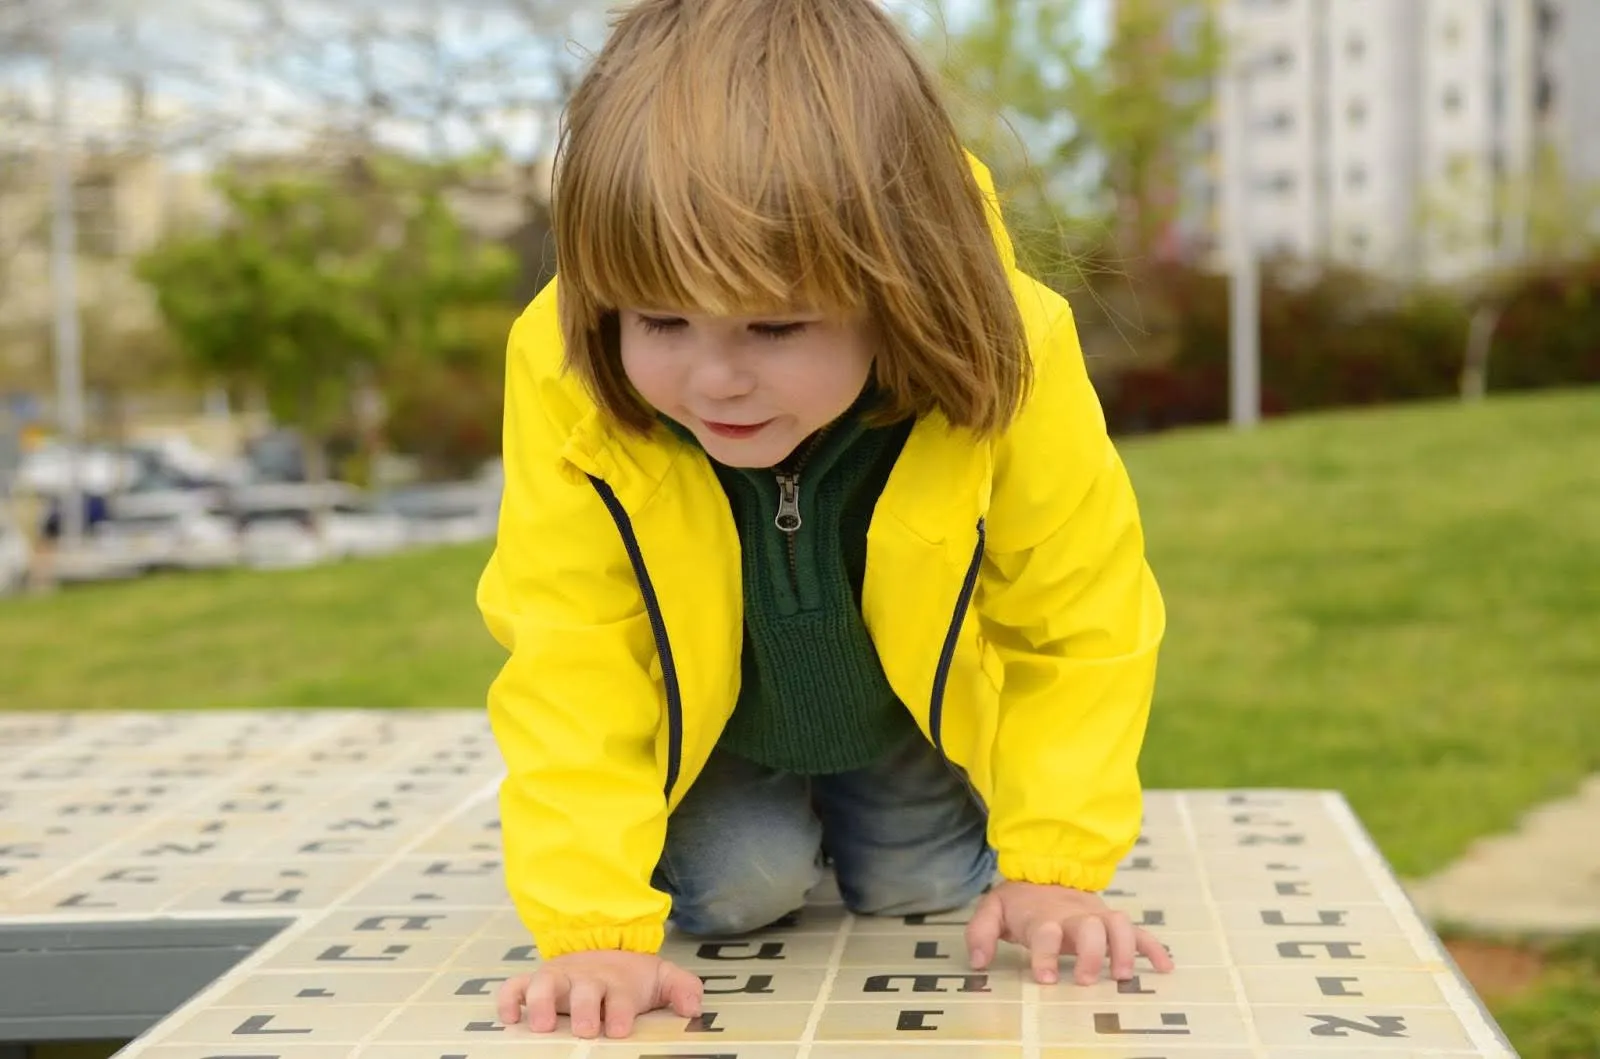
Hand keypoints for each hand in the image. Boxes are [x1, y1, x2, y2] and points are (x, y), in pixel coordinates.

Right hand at [496, 950, 702, 1038]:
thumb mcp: (661, 978)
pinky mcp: (535, 982)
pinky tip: (508, 1016)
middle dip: (583, 1009)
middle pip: (583, 991)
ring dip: (540, 1003)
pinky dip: (508, 999)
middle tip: (585, 1029)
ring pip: (545, 985)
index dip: (620, 1011)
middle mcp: (587, 981)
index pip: (621, 996)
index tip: (619, 1028)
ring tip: (539, 1026)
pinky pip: (515, 987)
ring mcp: (559, 980)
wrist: (601, 948)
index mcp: (618, 983)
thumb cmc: (629, 977)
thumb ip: (682, 989)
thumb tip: (694, 1007)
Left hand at [965, 880, 1174, 984]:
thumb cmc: (1020, 901)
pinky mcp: (1112, 921)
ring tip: (1123, 977)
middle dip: (1091, 954)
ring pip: (1118, 925)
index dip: (1045, 953)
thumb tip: (978, 961)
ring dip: (1125, 950)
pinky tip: (1164, 968)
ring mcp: (1097, 916)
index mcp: (1044, 915)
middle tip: (1084, 980)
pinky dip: (1153, 947)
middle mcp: (1074, 915)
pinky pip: (1138, 931)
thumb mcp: (993, 909)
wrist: (1045, 870)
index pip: (1045, 932)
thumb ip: (981, 932)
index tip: (1044, 977)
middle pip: (1090, 927)